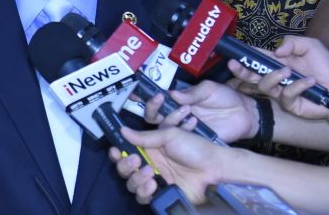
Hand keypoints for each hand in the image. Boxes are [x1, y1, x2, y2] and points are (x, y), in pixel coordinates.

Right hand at [109, 126, 223, 204]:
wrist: (213, 167)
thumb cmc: (193, 147)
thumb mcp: (169, 135)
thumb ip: (145, 136)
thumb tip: (122, 131)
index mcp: (150, 149)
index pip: (126, 152)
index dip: (117, 153)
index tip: (115, 150)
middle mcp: (149, 165)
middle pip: (124, 170)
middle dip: (125, 165)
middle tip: (136, 160)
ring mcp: (155, 181)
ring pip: (131, 184)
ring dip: (135, 179)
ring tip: (150, 173)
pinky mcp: (161, 195)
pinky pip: (143, 197)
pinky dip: (144, 191)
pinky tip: (153, 184)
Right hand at [143, 81, 258, 142]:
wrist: (246, 114)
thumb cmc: (227, 98)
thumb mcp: (209, 90)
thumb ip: (192, 93)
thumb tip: (172, 94)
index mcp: (180, 101)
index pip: (159, 101)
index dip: (148, 98)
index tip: (141, 92)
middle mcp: (178, 116)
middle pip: (155, 117)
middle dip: (152, 108)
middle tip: (158, 100)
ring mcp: (185, 129)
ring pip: (164, 129)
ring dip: (168, 119)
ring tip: (187, 110)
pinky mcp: (194, 140)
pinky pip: (180, 139)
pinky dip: (181, 131)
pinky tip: (193, 122)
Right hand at [228, 36, 328, 120]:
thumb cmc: (327, 68)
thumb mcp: (312, 46)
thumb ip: (293, 42)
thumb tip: (276, 51)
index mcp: (279, 62)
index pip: (258, 57)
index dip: (246, 55)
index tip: (234, 52)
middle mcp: (277, 77)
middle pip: (252, 75)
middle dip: (241, 70)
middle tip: (234, 65)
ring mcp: (281, 91)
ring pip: (264, 85)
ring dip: (273, 76)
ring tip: (288, 71)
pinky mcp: (289, 104)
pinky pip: (286, 95)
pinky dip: (298, 87)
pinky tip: (310, 82)